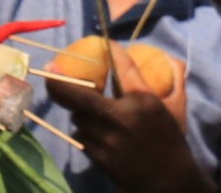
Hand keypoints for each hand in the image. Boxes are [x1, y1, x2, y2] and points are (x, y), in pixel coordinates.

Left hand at [48, 43, 206, 192]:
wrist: (171, 182)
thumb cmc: (170, 142)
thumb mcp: (172, 110)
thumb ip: (164, 85)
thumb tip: (163, 59)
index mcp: (144, 101)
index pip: (122, 67)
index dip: (111, 51)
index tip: (101, 41)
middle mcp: (123, 117)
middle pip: (79, 94)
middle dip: (58, 82)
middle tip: (49, 71)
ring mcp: (109, 138)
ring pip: (78, 116)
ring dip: (79, 112)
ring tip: (91, 113)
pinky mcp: (100, 156)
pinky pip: (81, 136)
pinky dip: (85, 132)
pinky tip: (97, 134)